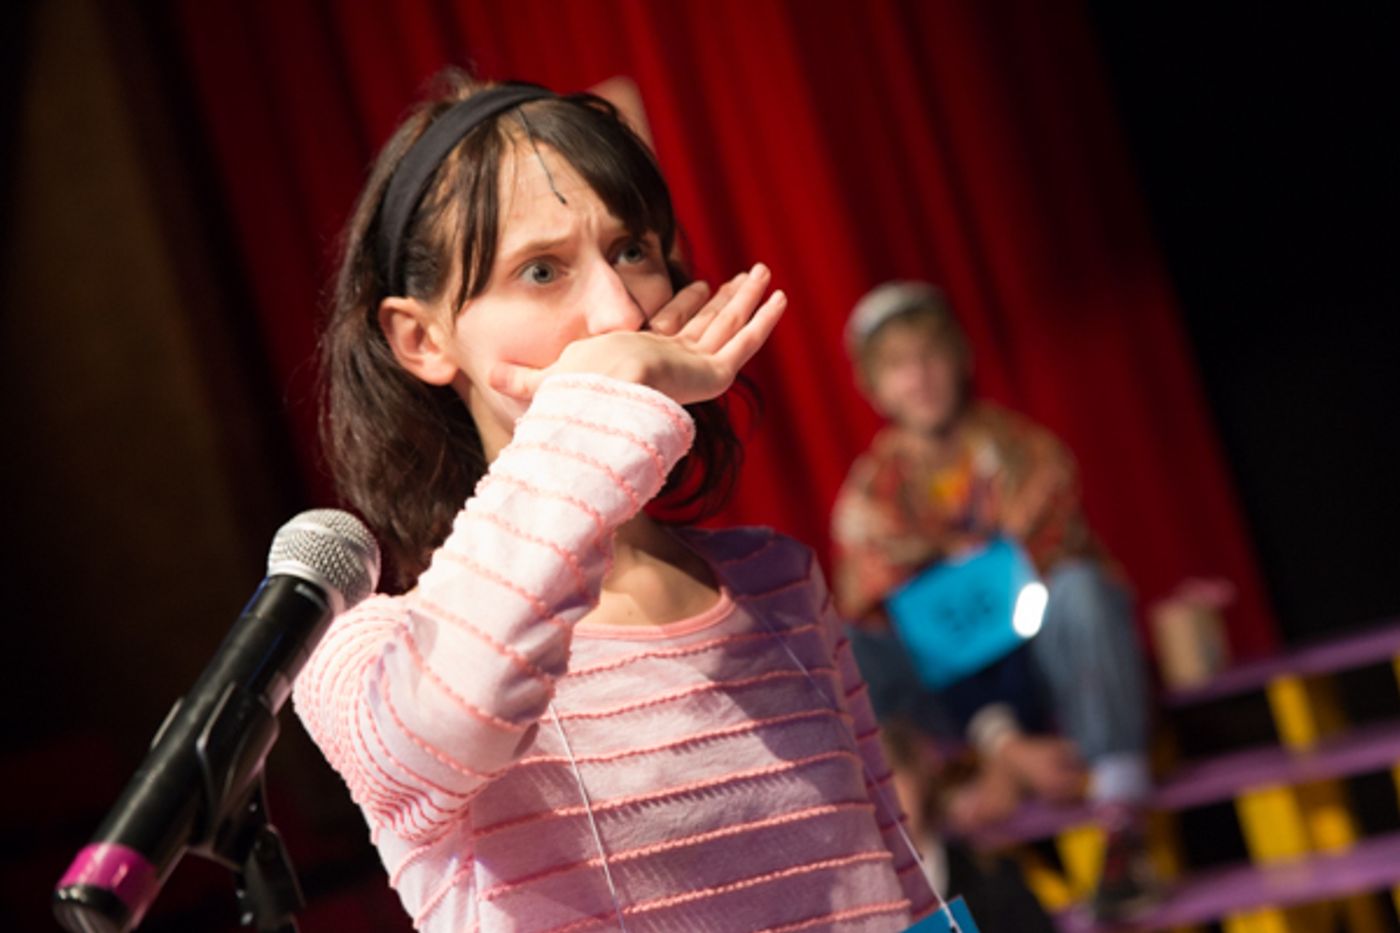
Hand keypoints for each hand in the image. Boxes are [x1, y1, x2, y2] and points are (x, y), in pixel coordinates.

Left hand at [488, 262, 785, 406]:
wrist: (602, 396)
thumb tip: (483, 375)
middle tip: (746, 279)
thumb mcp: (546, 377)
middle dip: (728, 301)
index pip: (674, 330)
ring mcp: (697, 368)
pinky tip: (780, 300)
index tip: (701, 285)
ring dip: (749, 302)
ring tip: (768, 279)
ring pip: (730, 328)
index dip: (687, 307)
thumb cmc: (576, 390)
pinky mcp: (713, 375)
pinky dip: (763, 322)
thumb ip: (521, 379)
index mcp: (644, 360)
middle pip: (709, 324)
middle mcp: (675, 362)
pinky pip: (744, 344)